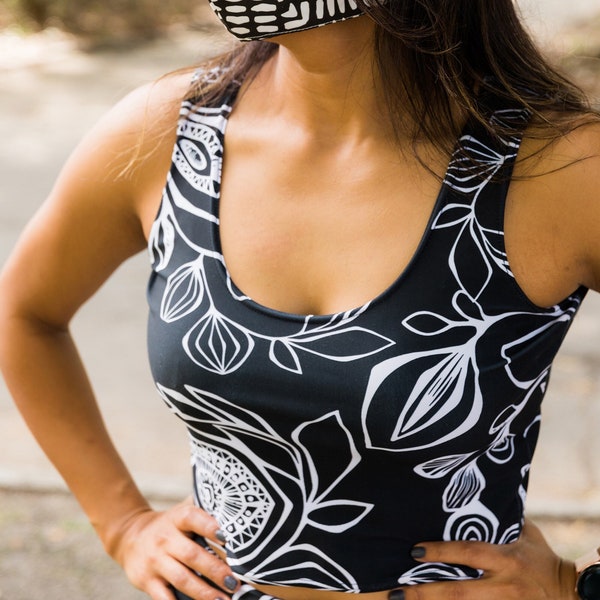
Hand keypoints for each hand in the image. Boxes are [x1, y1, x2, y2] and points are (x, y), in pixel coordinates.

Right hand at [110, 498, 238, 599]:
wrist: (131, 536)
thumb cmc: (169, 525)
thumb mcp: (181, 511)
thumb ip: (204, 508)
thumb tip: (235, 508)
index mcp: (177, 518)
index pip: (193, 518)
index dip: (209, 526)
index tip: (226, 537)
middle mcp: (165, 538)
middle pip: (192, 555)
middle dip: (215, 570)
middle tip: (234, 582)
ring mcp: (154, 561)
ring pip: (182, 579)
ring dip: (204, 593)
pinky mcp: (146, 581)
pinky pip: (164, 598)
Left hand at [390, 519, 577, 599]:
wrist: (571, 592)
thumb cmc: (541, 556)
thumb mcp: (524, 533)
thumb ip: (500, 518)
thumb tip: (474, 494)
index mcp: (506, 558)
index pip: (468, 553)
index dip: (440, 552)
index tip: (414, 551)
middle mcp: (503, 586)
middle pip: (458, 593)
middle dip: (426, 594)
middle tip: (397, 593)